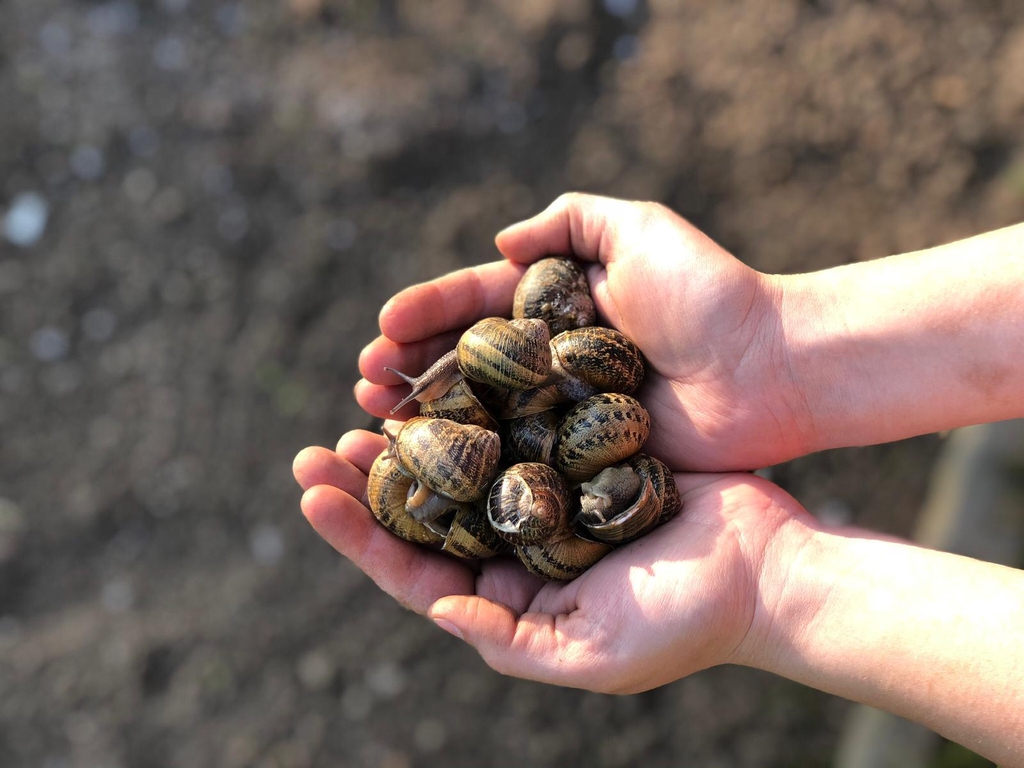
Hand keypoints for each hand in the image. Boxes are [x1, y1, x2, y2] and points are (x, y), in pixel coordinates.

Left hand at [292, 431, 812, 692]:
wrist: (769, 565)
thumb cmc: (687, 620)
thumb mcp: (592, 655)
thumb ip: (509, 640)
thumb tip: (433, 608)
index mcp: (511, 599)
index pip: (415, 569)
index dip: (359, 534)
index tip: (312, 492)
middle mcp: (520, 548)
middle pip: (428, 513)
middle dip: (370, 481)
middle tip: (322, 443)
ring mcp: (550, 496)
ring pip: (465, 462)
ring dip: (417, 435)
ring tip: (370, 400)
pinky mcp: (582, 452)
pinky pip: (519, 424)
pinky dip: (481, 404)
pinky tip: (448, 376)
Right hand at [355, 193, 806, 471]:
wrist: (774, 370)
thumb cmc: (711, 295)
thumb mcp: (641, 229)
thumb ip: (571, 221)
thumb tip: (500, 243)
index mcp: (560, 302)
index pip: (477, 303)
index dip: (428, 312)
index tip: (383, 326)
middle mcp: (553, 356)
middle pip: (465, 360)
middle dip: (410, 366)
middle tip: (364, 382)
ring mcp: (565, 408)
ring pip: (480, 411)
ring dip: (424, 415)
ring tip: (375, 417)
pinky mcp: (583, 454)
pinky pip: (518, 456)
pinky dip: (472, 462)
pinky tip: (430, 466)